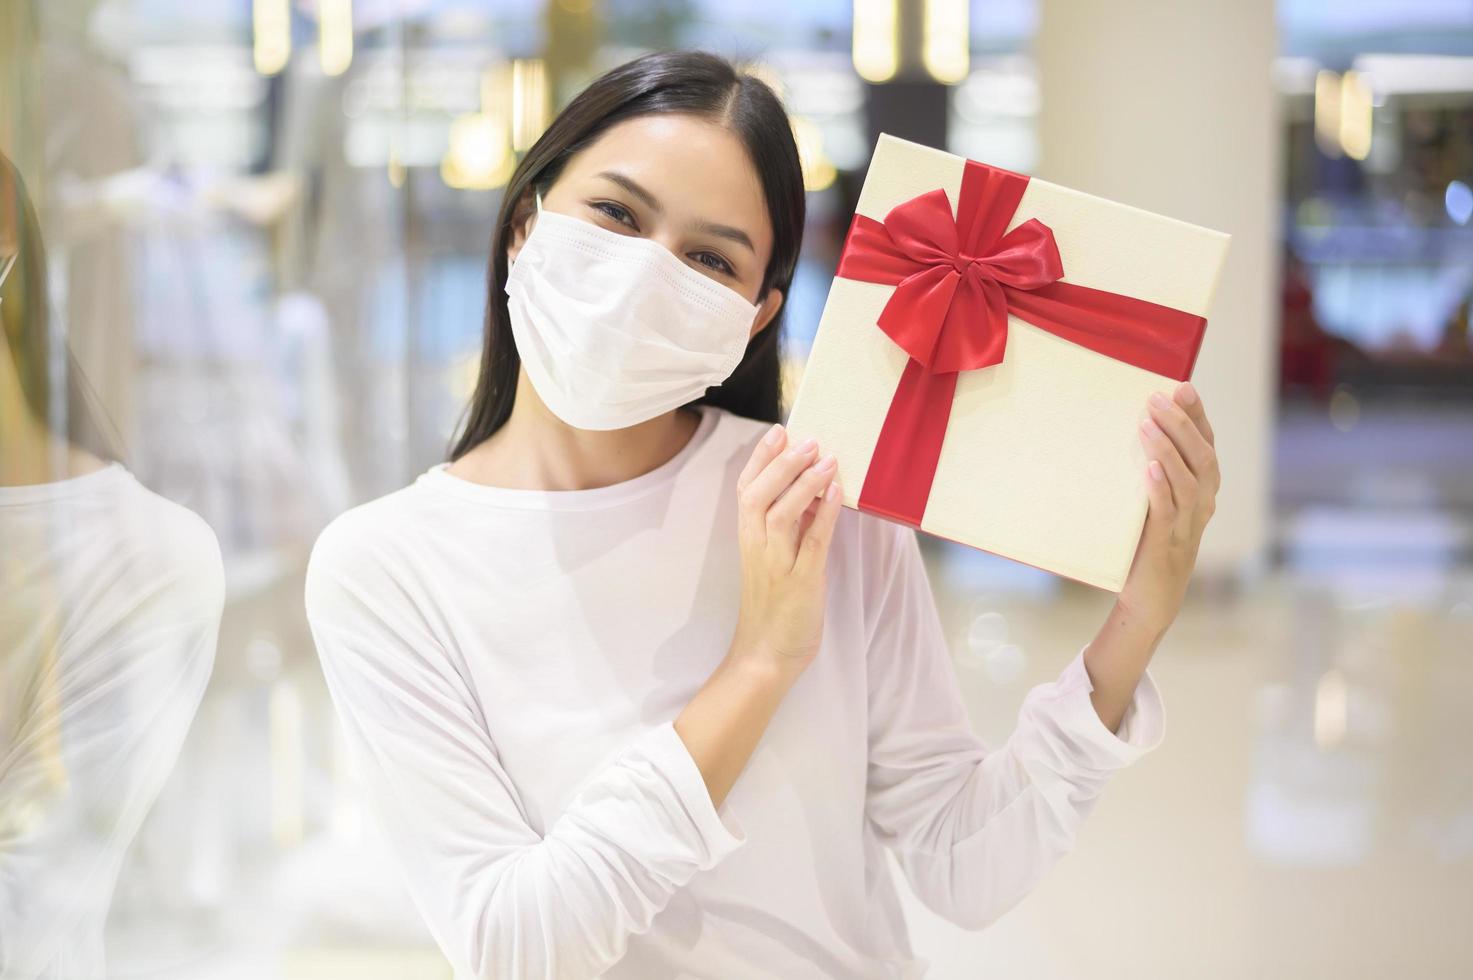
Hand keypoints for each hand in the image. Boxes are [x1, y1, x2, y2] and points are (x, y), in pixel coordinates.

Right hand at [730, 423, 843, 673]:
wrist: (766, 654)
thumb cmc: (773, 605)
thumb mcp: (773, 558)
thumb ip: (786, 526)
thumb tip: (807, 491)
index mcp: (748, 538)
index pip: (746, 489)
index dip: (761, 458)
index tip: (778, 431)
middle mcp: (757, 547)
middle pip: (759, 495)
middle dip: (782, 464)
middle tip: (808, 440)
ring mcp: (777, 565)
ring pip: (782, 514)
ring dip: (804, 484)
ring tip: (826, 459)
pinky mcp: (800, 582)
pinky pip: (812, 543)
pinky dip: (823, 516)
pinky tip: (837, 494)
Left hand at [1119, 381, 1220, 631]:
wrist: (1149, 598)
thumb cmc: (1147, 543)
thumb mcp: (1151, 502)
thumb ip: (1150, 471)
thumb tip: (1127, 430)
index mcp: (1203, 489)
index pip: (1207, 444)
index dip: (1197, 415)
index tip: (1181, 386)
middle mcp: (1203, 504)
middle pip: (1203, 456)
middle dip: (1181, 424)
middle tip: (1156, 399)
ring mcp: (1187, 525)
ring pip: (1190, 480)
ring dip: (1169, 450)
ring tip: (1147, 425)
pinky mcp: (1167, 543)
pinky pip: (1169, 511)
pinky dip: (1160, 488)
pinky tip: (1148, 468)